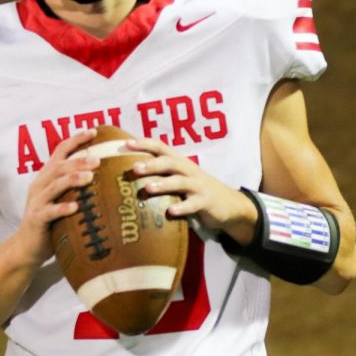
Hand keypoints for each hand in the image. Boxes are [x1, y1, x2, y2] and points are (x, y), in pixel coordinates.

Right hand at [8, 128, 100, 265]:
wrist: (27, 247)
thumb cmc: (52, 222)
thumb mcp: (63, 199)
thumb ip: (78, 187)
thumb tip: (109, 176)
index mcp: (47, 177)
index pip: (60, 151)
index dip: (75, 140)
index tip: (93, 131)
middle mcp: (40, 185)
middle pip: (59, 167)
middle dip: (78, 161)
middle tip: (97, 160)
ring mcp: (37, 202)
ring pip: (54, 186)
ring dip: (72, 179)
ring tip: (89, 177)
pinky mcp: (36, 219)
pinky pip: (49, 212)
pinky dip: (62, 208)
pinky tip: (75, 207)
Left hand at [124, 137, 258, 244]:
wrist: (230, 205)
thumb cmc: (196, 190)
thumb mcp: (180, 178)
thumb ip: (161, 174)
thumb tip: (129, 173)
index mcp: (180, 162)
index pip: (161, 147)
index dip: (145, 143)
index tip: (126, 144)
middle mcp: (189, 170)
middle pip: (170, 163)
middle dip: (152, 164)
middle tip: (134, 167)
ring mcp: (198, 186)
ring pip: (180, 182)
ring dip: (163, 184)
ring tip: (148, 188)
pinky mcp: (206, 202)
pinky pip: (193, 204)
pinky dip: (182, 208)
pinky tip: (170, 212)